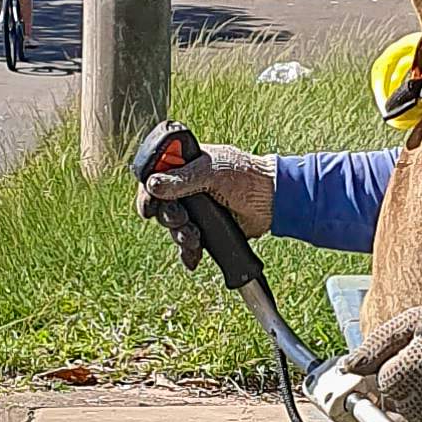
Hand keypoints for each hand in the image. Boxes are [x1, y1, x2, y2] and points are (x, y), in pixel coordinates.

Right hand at [140, 139, 275, 269]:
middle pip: (160, 205)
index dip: (148, 192)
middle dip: (168, 216)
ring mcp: (197, 209)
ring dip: (180, 234)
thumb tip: (153, 184)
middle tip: (182, 217)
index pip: (155, 176)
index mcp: (187, 165)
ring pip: (173, 227)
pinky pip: (187, 243)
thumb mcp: (212, 172)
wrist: (273, 202)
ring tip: (194, 236)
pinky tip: (193, 256)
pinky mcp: (206, 228)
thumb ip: (182, 178)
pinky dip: (187, 252)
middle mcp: (188, 187)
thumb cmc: (247, 176)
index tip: (149, 206)